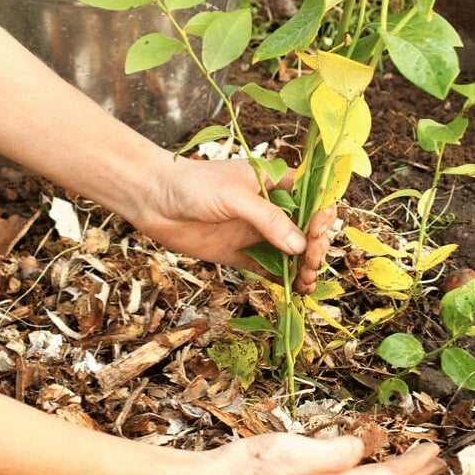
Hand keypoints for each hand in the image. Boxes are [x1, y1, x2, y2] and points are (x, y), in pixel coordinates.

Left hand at [127, 157, 336, 293]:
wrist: (151, 200)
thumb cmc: (193, 185)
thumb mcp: (235, 197)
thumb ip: (268, 220)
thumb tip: (300, 247)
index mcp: (278, 184)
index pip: (314, 199)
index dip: (322, 217)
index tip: (318, 232)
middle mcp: (274, 209)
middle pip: (308, 231)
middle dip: (315, 248)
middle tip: (309, 264)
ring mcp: (259, 233)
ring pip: (293, 253)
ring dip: (304, 268)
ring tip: (305, 283)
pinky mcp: (243, 255)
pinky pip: (271, 269)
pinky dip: (284, 281)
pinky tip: (294, 291)